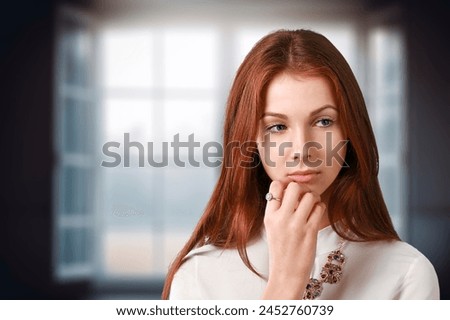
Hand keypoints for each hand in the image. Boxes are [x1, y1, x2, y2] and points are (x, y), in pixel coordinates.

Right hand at [262, 181, 325, 299]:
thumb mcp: (271, 228)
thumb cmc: (280, 250)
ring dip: (314, 197)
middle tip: (303, 196)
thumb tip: (288, 190)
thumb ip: (277, 210)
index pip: (275, 186)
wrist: (286, 274)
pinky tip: (316, 213)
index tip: (290, 191)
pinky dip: (320, 207)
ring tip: (312, 204)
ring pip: (310, 196)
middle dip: (302, 188)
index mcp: (269, 216)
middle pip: (294, 186)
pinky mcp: (310, 231)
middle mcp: (281, 218)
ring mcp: (296, 224)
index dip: (285, 185)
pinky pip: (319, 208)